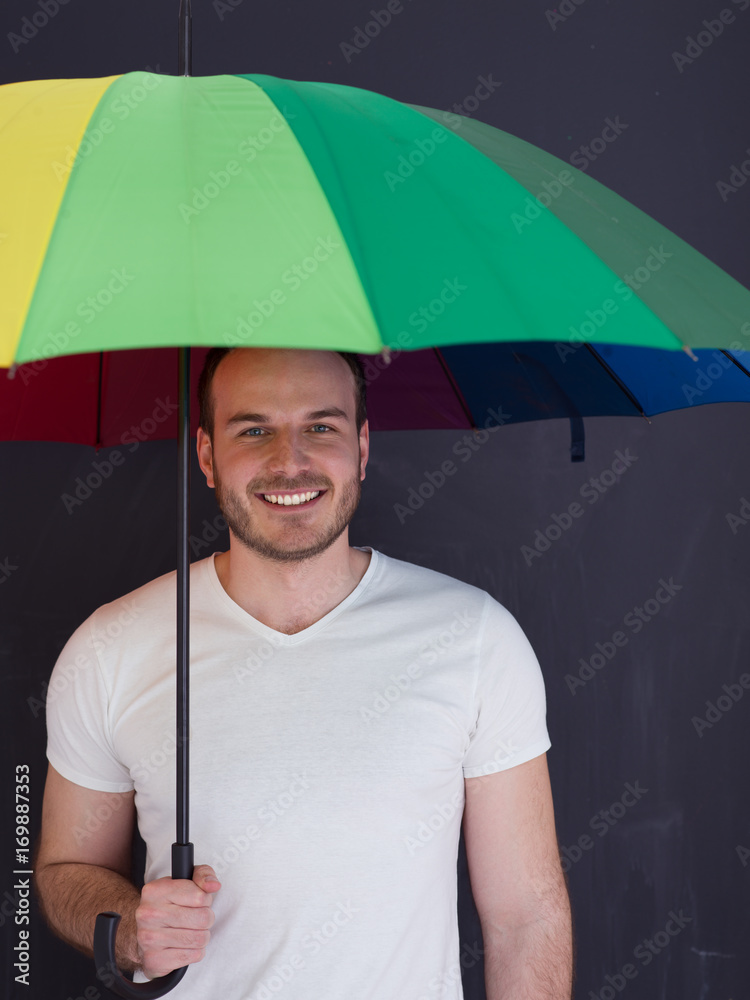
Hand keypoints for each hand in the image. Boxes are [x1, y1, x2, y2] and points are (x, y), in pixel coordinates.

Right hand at [135, 864, 220, 978]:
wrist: (147, 934)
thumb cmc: (172, 904)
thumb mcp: (187, 881)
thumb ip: (203, 875)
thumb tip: (213, 885)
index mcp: (155, 890)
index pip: (200, 896)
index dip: (205, 900)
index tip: (197, 901)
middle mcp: (148, 913)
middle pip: (202, 918)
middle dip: (206, 919)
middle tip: (197, 918)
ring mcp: (148, 938)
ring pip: (199, 938)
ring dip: (202, 936)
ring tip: (192, 931)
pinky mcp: (153, 960)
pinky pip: (192, 956)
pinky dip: (195, 952)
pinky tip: (185, 946)